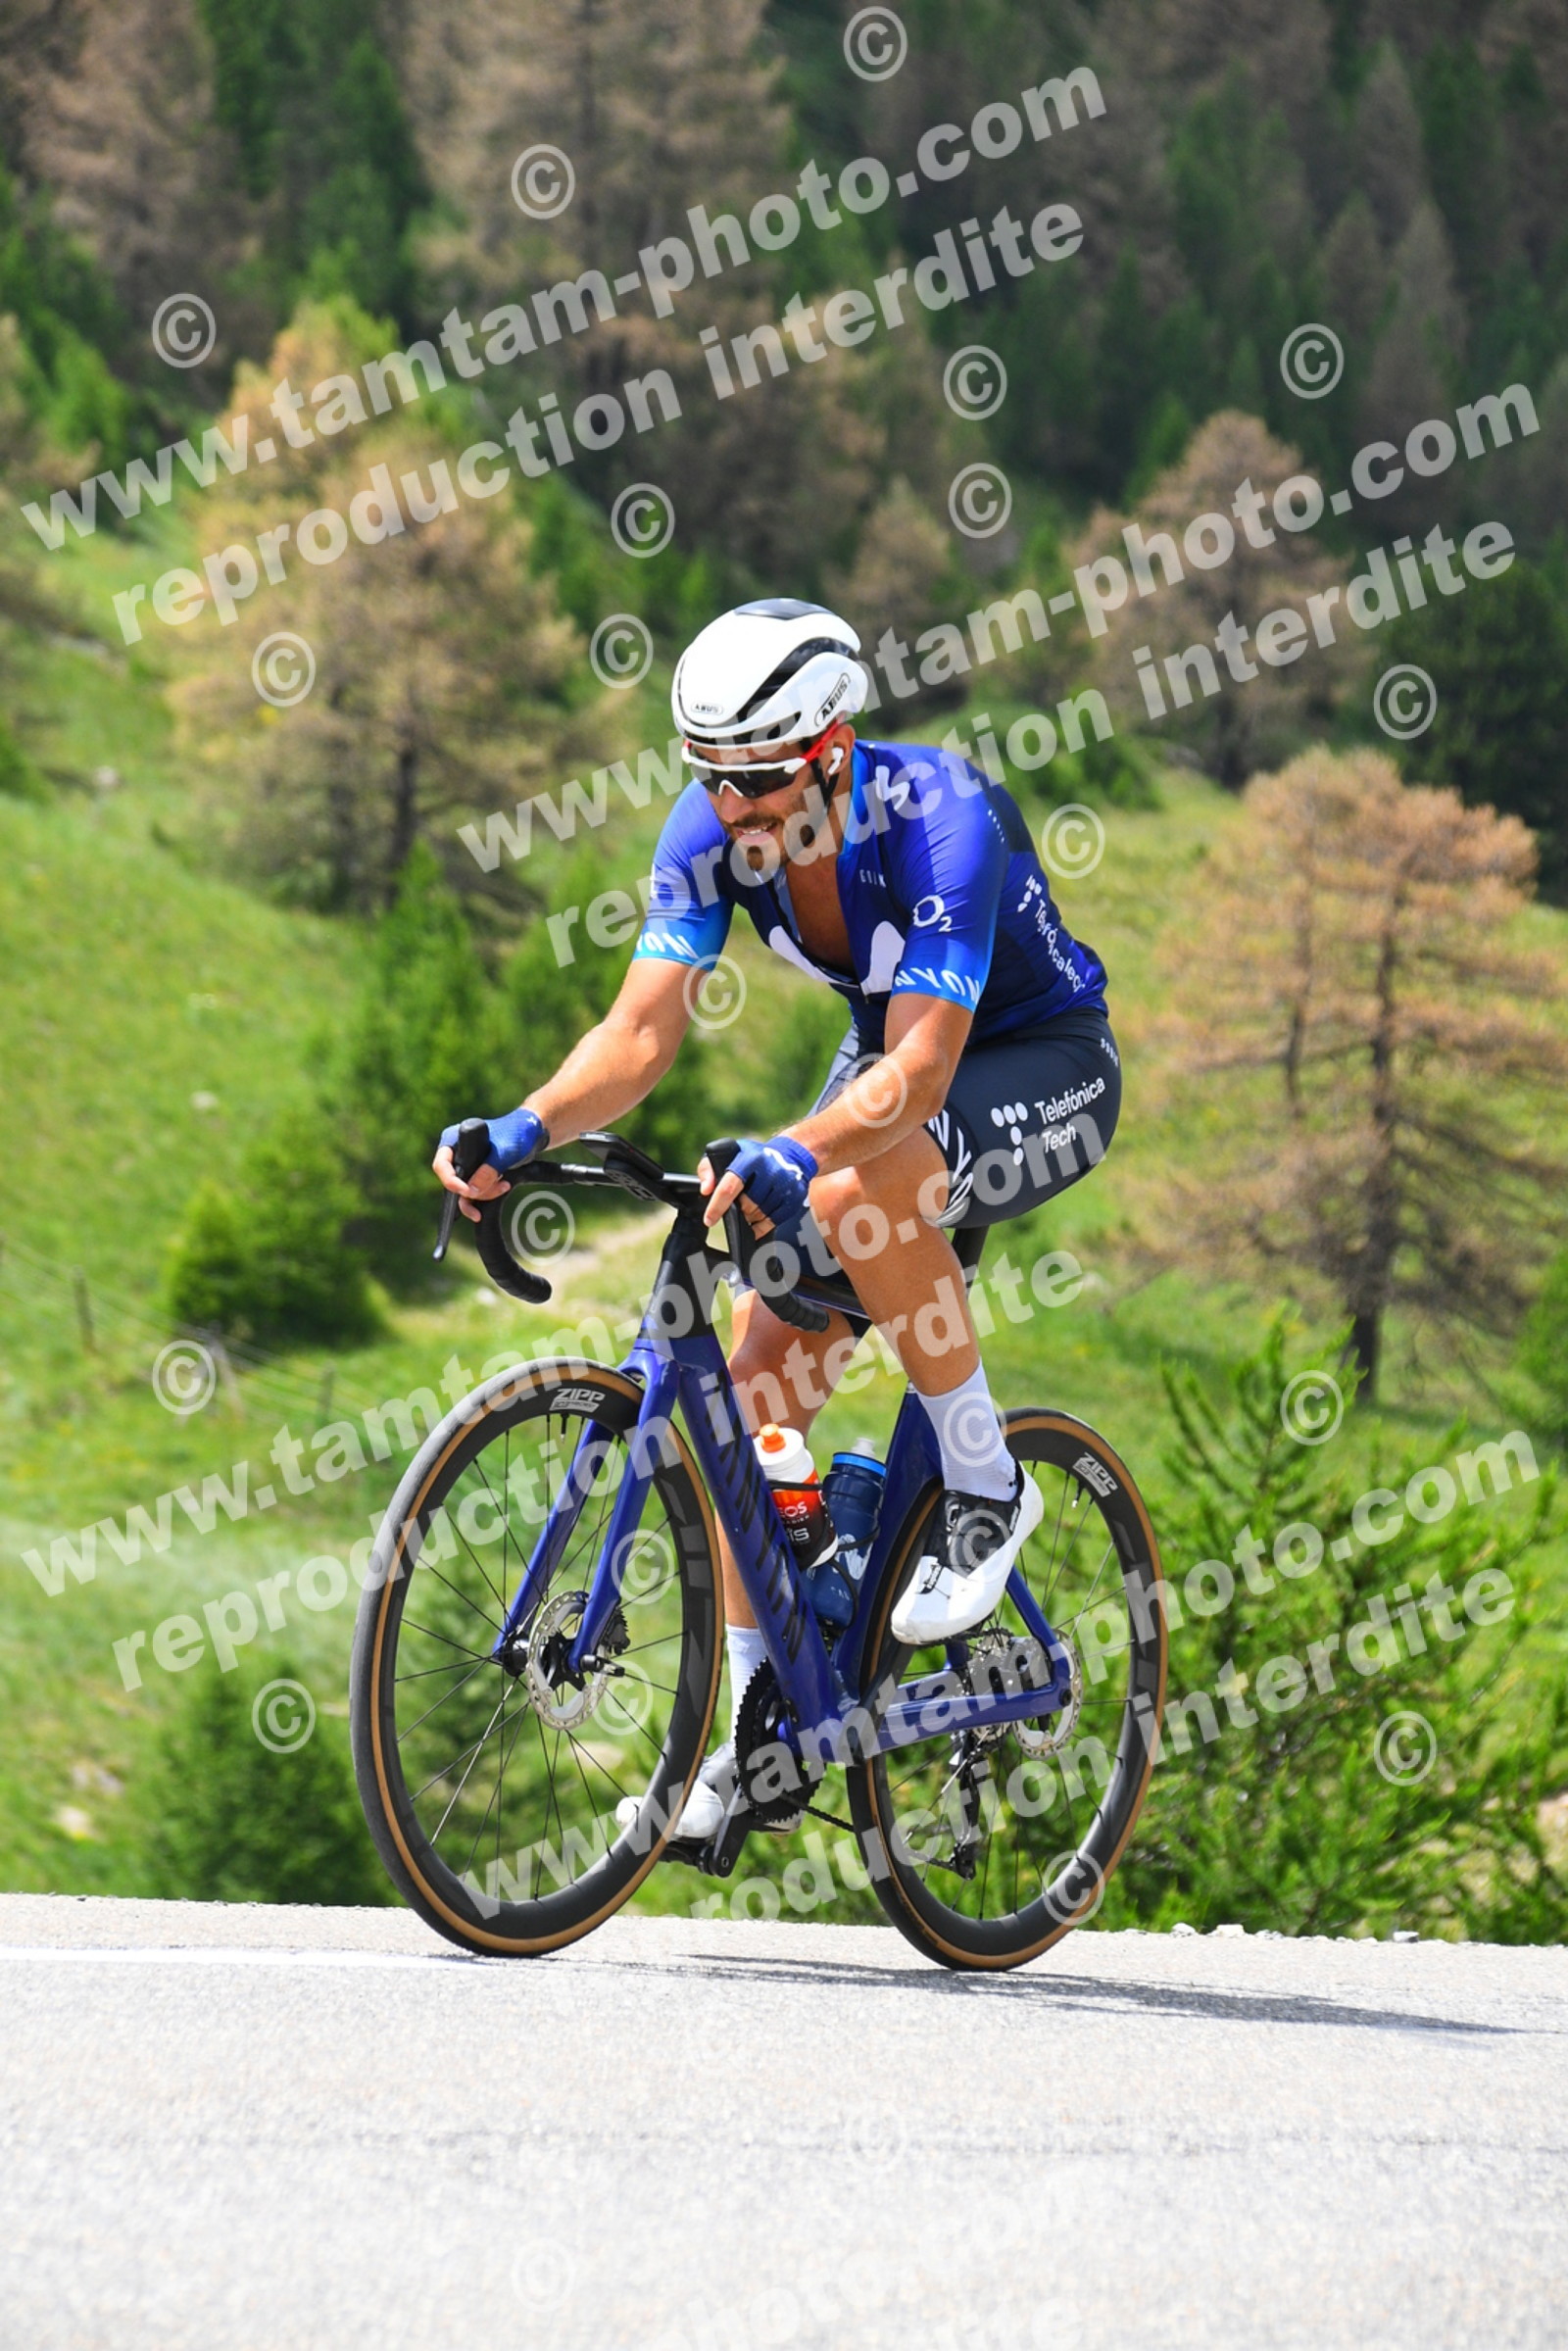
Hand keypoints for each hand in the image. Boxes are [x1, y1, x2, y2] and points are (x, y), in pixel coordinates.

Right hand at [433, 1106, 545, 1223]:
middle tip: (497, 1187)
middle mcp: (457, 1152)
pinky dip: (489, 1193)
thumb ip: (487, 1171)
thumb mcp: (503, 1152)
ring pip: (466, 1190)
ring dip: (486, 1193)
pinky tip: (503, 1186)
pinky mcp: (478, 1173)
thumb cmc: (516, 1132)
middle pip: (454, 1182)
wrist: (531, 1133)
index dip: (451, 1181)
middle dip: (475, 1190)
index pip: (441, 1165)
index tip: (466, 1190)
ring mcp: (467, 1164)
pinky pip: (476, 1191)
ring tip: (504, 1185)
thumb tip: (471, 1191)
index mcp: (454, 1139)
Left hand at [700, 1135, 817, 1239]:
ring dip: (749, 1217)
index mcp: (750, 1159)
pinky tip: (756, 1220)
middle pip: (745, 1205)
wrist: (790, 1155)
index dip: (717, 1206)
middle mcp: (770, 1171)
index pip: (729, 1187)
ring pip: (758, 1215)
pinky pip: (772, 1222)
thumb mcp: (728, 1153)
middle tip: (737, 1203)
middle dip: (737, 1209)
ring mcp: (784, 1185)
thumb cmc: (753, 1156)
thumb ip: (709, 1168)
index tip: (709, 1220)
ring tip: (749, 1206)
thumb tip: (705, 1190)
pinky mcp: (794, 1198)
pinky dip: (761, 1226)